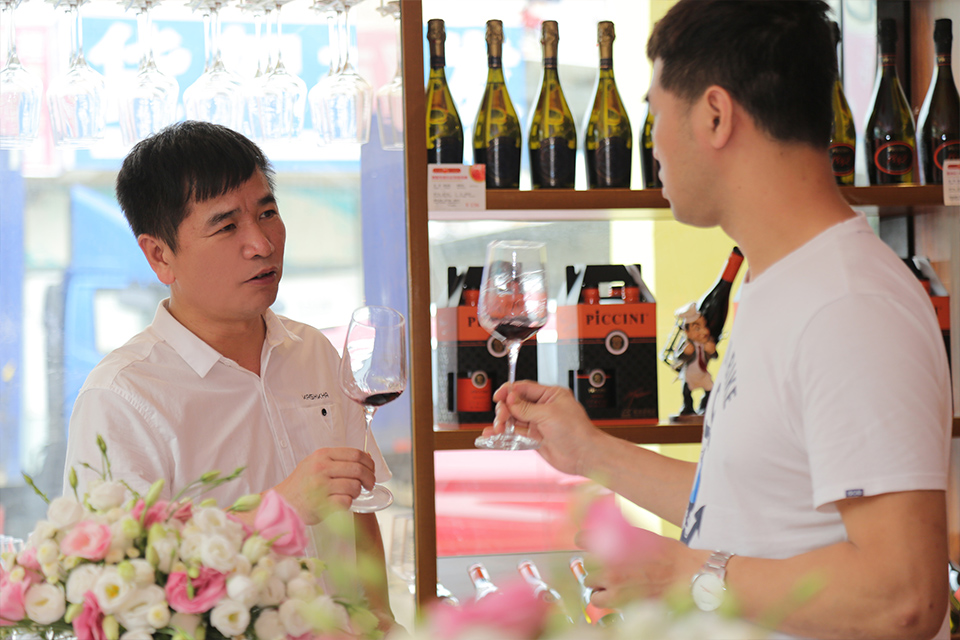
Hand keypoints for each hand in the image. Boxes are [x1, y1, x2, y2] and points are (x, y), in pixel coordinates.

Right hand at [273, 448, 375, 524]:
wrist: (282, 502)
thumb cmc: (302, 484)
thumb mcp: (315, 463)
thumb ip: (337, 459)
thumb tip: (366, 457)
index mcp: (322, 455)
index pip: (355, 454)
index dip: (369, 462)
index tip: (371, 470)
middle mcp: (321, 468)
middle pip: (358, 470)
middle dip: (369, 479)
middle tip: (369, 485)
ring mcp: (321, 486)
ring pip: (354, 487)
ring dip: (357, 492)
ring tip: (350, 494)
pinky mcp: (321, 504)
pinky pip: (346, 502)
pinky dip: (348, 503)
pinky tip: (341, 502)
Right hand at [480, 380, 602, 476]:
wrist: (584, 456)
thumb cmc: (577, 432)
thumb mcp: (548, 414)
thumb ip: (526, 407)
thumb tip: (510, 399)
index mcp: (550, 395)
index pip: (524, 388)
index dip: (509, 391)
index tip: (498, 396)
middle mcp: (543, 407)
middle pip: (516, 403)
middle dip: (505, 409)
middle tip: (501, 419)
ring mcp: (538, 423)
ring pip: (514, 418)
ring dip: (503, 422)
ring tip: (498, 429)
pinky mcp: (534, 437)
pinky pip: (515, 432)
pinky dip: (504, 433)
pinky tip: (493, 435)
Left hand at [578, 533, 706, 607]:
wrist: (684, 573)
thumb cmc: (667, 554)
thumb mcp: (641, 535)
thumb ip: (620, 536)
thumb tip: (606, 535)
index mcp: (614, 538)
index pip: (581, 538)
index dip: (584, 542)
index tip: (587, 544)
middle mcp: (608, 557)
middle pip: (586, 561)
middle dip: (596, 565)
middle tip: (610, 567)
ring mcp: (611, 578)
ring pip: (589, 580)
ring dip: (598, 581)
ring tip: (613, 582)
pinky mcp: (617, 597)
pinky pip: (596, 599)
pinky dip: (601, 597)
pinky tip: (612, 594)